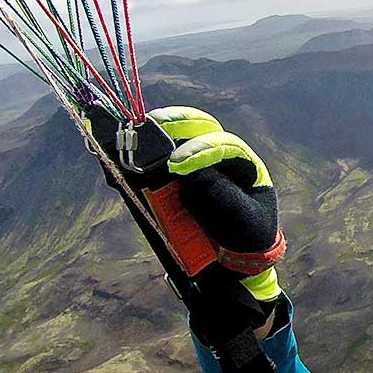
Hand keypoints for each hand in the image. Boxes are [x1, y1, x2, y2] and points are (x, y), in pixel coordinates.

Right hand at [151, 106, 283, 344]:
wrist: (238, 250)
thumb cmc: (247, 231)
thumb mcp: (244, 219)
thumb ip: (223, 196)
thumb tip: (190, 173)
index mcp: (243, 162)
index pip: (223, 146)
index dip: (199, 151)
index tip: (177, 164)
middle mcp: (219, 153)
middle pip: (198, 125)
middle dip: (174, 122)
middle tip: (149, 127)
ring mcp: (197, 160)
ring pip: (178, 133)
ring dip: (154, 132)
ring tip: (131, 136)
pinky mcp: (176, 173)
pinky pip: (159, 157)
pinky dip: (142, 155)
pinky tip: (124, 159)